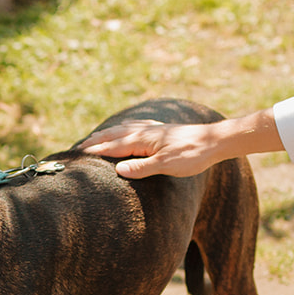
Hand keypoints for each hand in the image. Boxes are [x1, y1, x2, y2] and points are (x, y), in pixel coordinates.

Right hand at [79, 114, 269, 178]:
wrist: (215, 141)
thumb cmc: (192, 155)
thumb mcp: (166, 165)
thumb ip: (141, 168)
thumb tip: (118, 170)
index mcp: (143, 140)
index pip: (113, 145)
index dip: (95, 150)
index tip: (78, 153)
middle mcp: (145, 131)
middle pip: (115, 134)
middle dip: (97, 140)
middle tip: (80, 146)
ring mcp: (154, 129)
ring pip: (125, 128)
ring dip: (109, 133)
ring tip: (97, 136)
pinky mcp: (163, 129)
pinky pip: (138, 125)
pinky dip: (126, 126)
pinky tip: (127, 125)